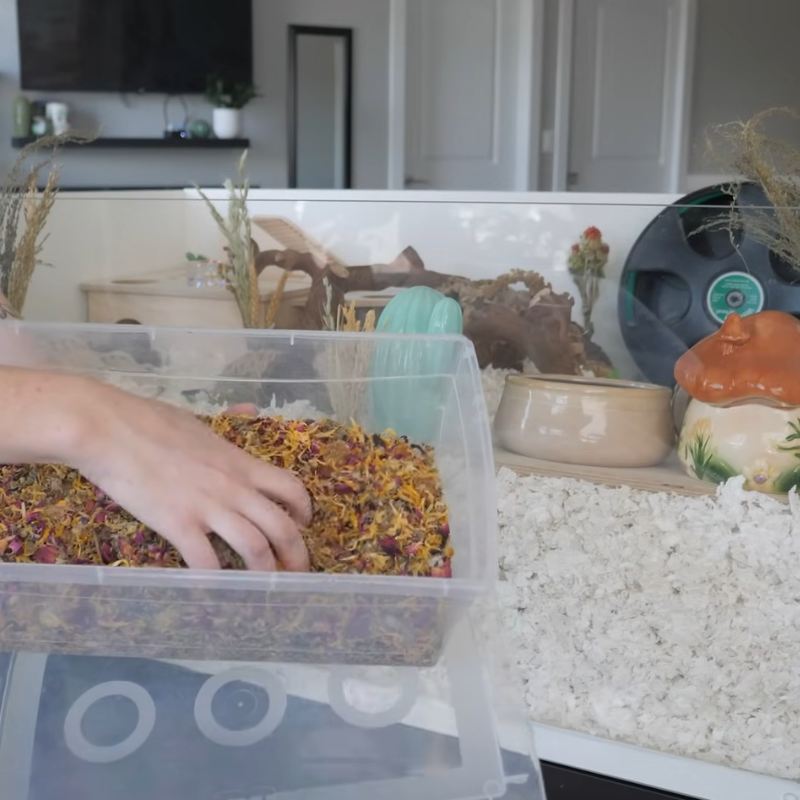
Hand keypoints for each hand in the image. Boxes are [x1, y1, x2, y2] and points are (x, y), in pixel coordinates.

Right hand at [67, 383, 311, 571]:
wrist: (110, 428)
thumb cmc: (150, 420)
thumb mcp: (200, 421)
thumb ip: (227, 425)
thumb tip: (247, 408)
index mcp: (240, 462)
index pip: (290, 487)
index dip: (304, 509)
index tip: (304, 523)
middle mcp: (234, 487)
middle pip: (282, 526)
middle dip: (296, 553)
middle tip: (296, 571)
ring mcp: (208, 507)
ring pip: (255, 547)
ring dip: (265, 572)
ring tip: (267, 587)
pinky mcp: (179, 524)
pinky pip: (206, 562)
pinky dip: (215, 580)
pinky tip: (215, 590)